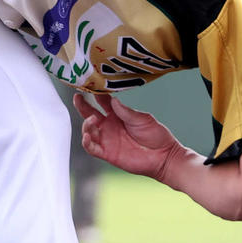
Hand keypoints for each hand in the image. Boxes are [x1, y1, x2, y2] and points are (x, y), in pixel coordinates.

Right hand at [72, 93, 187, 181]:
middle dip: (82, 105)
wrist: (163, 156)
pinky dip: (86, 142)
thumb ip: (126, 112)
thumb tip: (113, 100)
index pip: (102, 102)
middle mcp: (109, 126)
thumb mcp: (142, 119)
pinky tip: (87, 136)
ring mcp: (107, 139)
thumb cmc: (155, 135)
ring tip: (92, 119)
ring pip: (88, 130)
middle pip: (90, 114)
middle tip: (78, 97)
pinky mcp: (107, 153)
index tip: (91, 86)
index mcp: (117, 115)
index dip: (96, 94)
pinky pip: (91, 148)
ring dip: (86, 124)